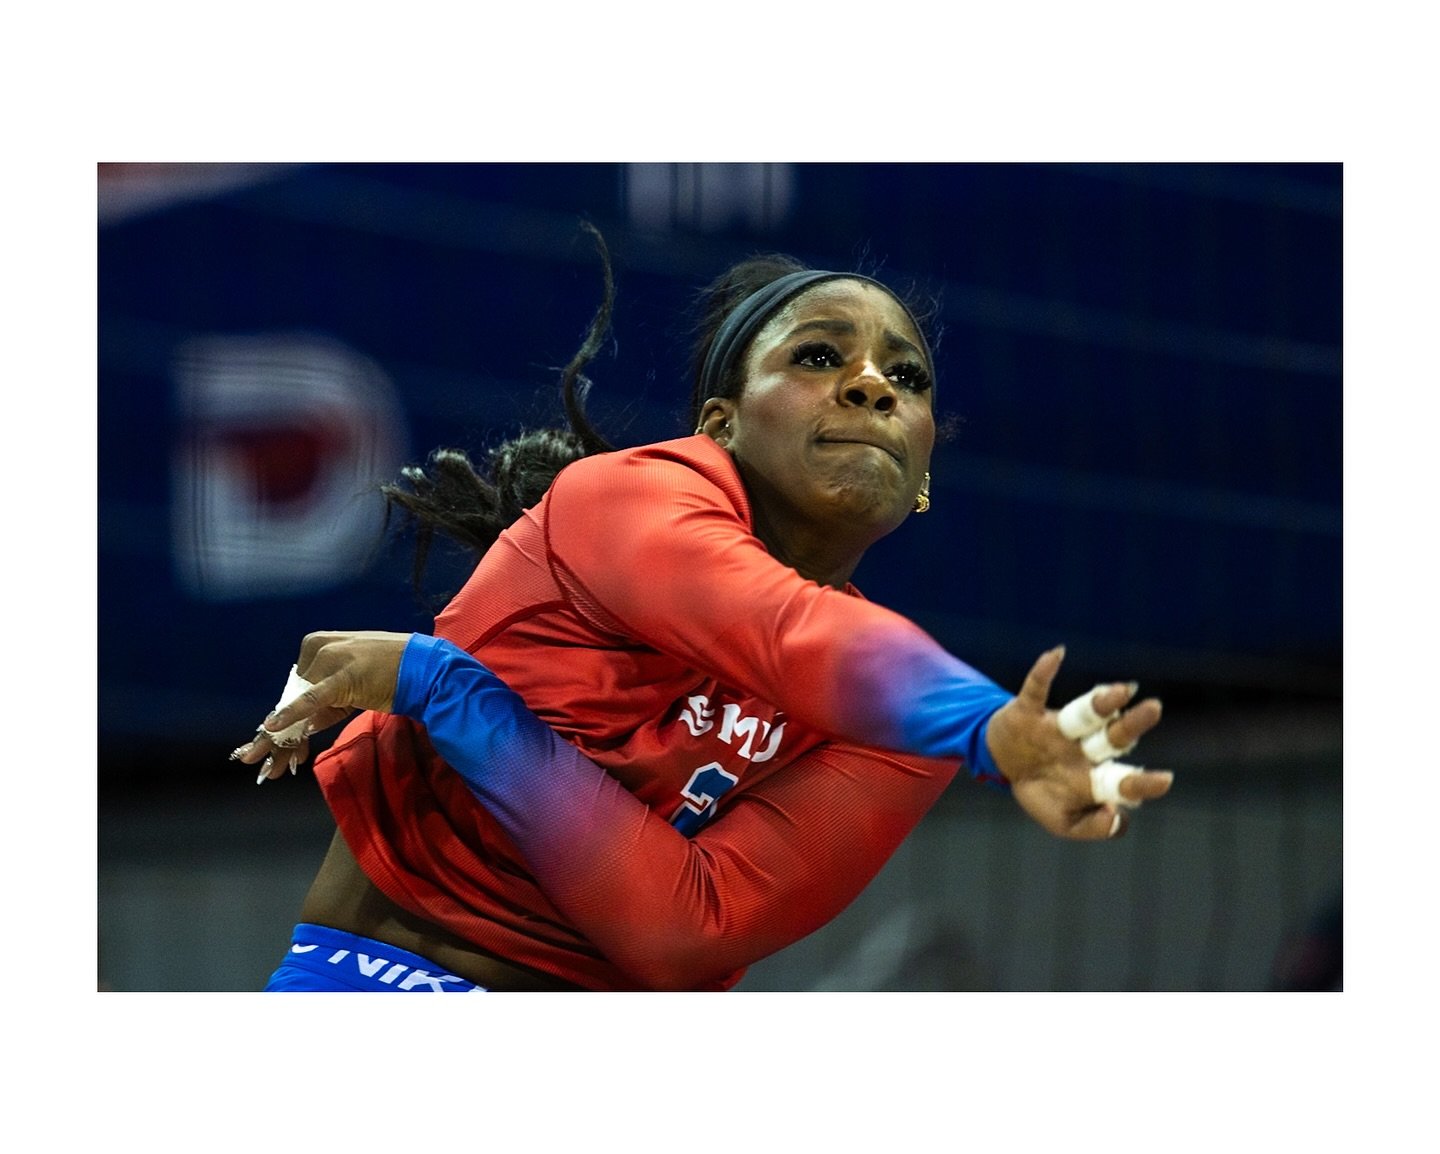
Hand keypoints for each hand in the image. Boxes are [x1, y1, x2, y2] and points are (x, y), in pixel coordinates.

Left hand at [231, 630, 413, 781]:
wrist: (424, 667)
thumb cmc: (391, 673)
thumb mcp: (352, 684)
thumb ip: (327, 702)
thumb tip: (304, 726)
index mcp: (317, 644)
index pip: (293, 689)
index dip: (284, 723)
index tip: (276, 752)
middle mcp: (319, 650)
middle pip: (290, 698)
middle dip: (276, 736)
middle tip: (254, 759)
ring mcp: (330, 661)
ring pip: (297, 705)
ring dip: (280, 739)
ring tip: (264, 763)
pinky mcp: (343, 677)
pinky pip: (313, 699)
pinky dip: (293, 712)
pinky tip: (273, 726)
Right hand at [984, 646, 1172, 839]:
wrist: (1001, 765)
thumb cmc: (1042, 792)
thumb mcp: (1063, 822)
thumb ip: (1093, 827)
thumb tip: (1119, 817)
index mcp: (1094, 777)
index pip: (1122, 778)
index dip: (1142, 782)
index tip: (1165, 780)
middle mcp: (1083, 748)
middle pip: (1113, 736)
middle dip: (1133, 724)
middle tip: (1154, 709)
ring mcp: (1056, 728)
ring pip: (1084, 712)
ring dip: (1102, 700)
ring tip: (1122, 690)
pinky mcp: (1028, 712)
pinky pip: (1036, 688)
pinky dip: (1043, 671)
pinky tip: (1057, 654)